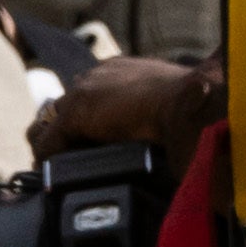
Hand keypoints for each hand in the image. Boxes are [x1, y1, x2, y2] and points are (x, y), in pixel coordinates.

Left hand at [39, 51, 228, 157]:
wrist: (192, 102)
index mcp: (125, 70)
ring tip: (56, 168)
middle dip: (67, 131)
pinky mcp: (78, 111)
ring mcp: (87, 90)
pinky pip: (50, 139)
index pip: (93, 92)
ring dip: (53, 144)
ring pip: (52, 119)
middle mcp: (101, 74)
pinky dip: (49, 158)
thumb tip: (174, 140)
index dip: (89, 120)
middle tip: (69, 158)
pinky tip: (52, 175)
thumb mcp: (175, 109)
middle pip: (67, 103)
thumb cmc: (196, 107)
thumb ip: (161, 116)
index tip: (90, 141)